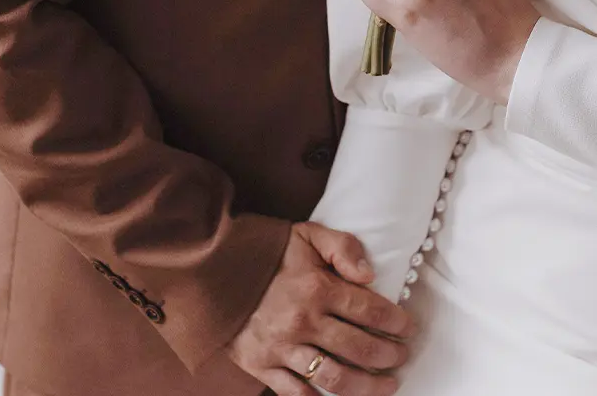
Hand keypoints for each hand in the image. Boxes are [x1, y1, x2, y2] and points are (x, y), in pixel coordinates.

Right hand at [227, 222, 413, 395]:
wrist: (208, 267)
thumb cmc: (262, 251)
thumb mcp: (305, 234)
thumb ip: (343, 247)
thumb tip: (370, 276)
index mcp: (317, 287)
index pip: (373, 312)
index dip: (398, 323)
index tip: (406, 328)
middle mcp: (303, 321)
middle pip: (362, 350)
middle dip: (390, 357)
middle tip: (400, 356)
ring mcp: (282, 347)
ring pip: (338, 379)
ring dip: (369, 387)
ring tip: (386, 385)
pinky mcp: (262, 364)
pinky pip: (298, 394)